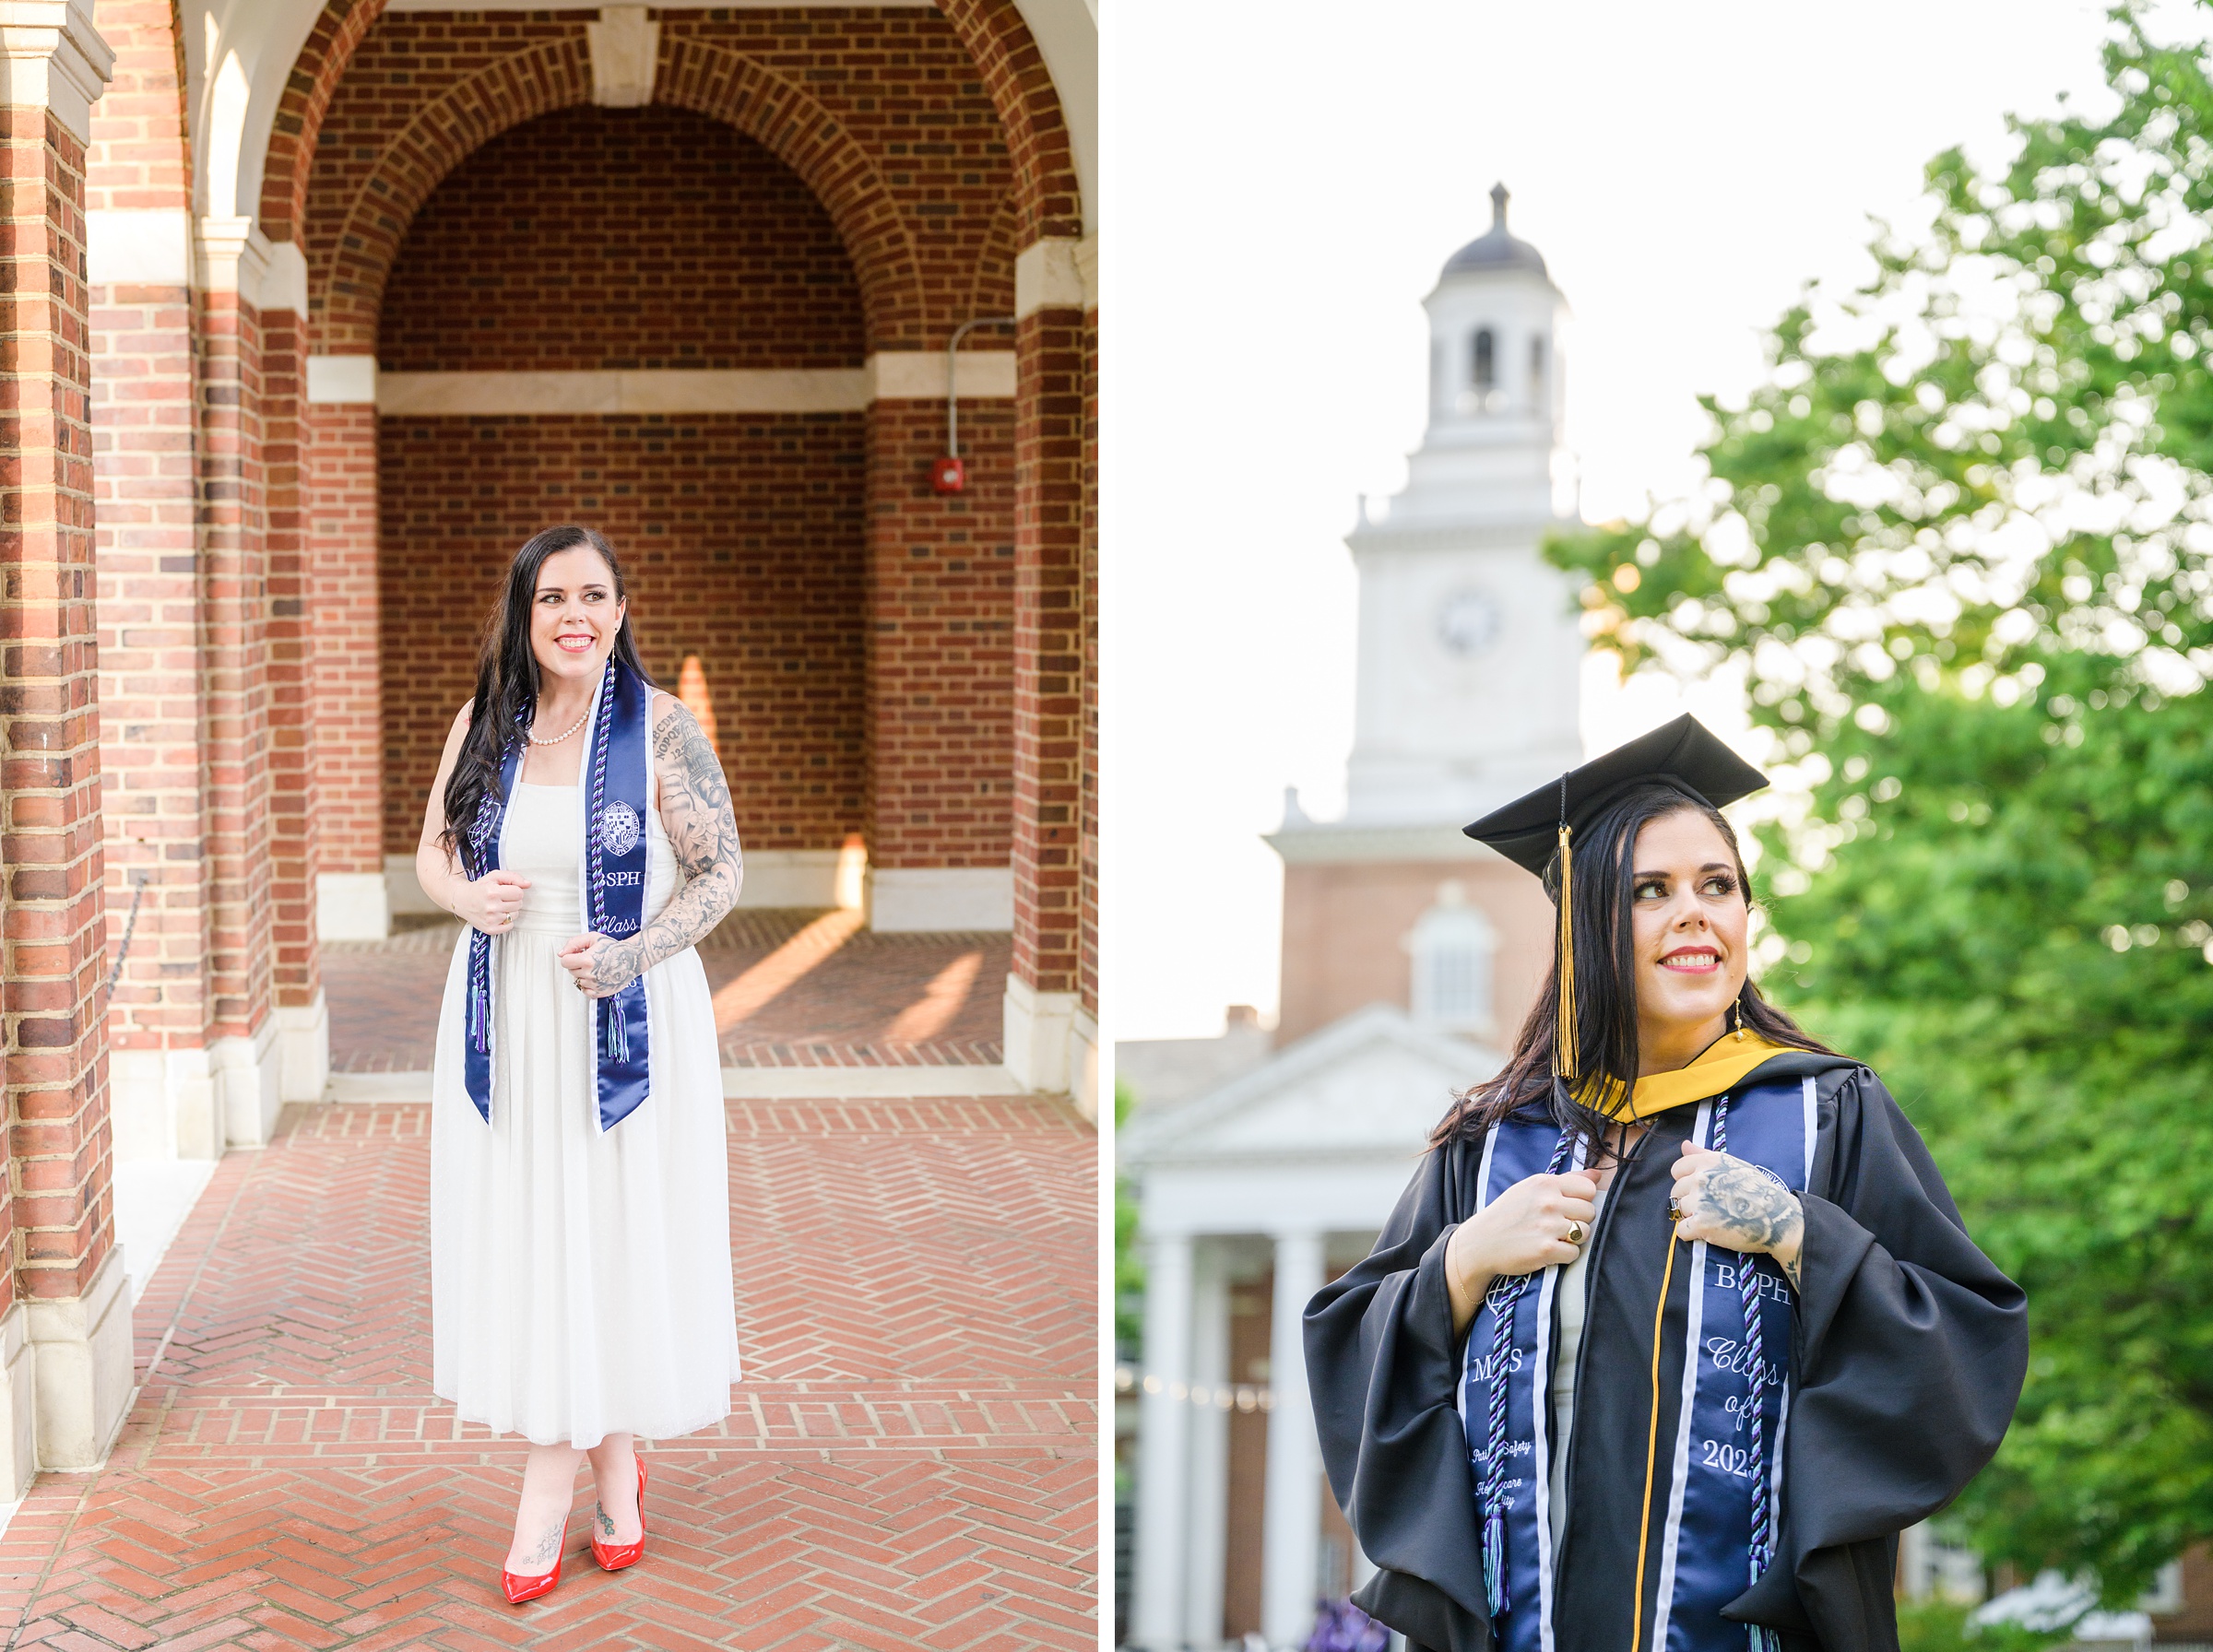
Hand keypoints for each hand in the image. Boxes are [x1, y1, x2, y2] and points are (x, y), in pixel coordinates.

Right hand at [457, 870, 530, 934]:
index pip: (519, 893)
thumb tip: (528, 884)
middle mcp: (491, 907)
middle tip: (501, 898)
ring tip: (497, 906)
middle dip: (513, 900)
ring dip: (510, 910)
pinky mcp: (490, 929)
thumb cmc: (481, 887)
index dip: (515, 890)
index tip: (506, 891)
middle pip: (519, 904)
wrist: (462, 900)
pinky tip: (497, 915)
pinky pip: (510, 926)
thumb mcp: (495, 876)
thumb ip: (513, 877)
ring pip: (515, 915)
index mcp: (492, 892)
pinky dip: (506, 921)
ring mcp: (490, 920)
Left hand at [556, 933, 640, 998]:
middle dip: (578, 965)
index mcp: (587, 960)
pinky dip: (588, 985)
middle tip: (591, 960)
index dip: (571, 956)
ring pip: (578, 981)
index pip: (565, 962)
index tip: (578, 954)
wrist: (632, 959)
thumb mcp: (593, 938)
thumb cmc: (613, 948)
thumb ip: (574, 943)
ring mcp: (595, 985)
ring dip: (584, 975)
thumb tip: (561, 954)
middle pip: (571, 971)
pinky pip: (585, 991)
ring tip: (596, 968)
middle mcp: (590, 974)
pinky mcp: (600, 992)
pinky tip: (596, 977)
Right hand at [1446, 1170, 1596, 1332]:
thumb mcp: (1531, 1188)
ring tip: (1552, 1237)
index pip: (1588, 1189)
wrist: (1481, 1243)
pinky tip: (1548, 1250)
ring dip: (1573, 1239)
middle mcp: (1548, 1202)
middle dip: (1578, 1220)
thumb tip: (1597, 1175)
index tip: (1567, 1207)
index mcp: (1544, 1183)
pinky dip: (1563, 1255)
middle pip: (1589, 1212)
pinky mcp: (1546, 1250)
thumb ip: (1566, 1180)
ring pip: (1584, 1233)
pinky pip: (1574, 1253)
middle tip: (1557, 1225)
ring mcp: (1547, 1227)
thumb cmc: (1507, 1214)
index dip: (1581, 1200)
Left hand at [1671, 1142, 1803, 1289]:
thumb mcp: (1733, 1164)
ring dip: (1691, 1216)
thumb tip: (1683, 1144)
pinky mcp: (1701, 1224)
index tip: (1699, 1189)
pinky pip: (1682, 1230)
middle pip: (1676, 1191)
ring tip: (1712, 1218)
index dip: (1686, 1181)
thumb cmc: (1758, 1190)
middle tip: (1709, 1207)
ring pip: (1679, 1210)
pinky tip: (1707, 1232)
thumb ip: (1704, 1155)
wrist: (1777, 1218)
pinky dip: (1691, 1234)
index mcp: (1708, 1162)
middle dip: (1688, 1200)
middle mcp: (1701, 1179)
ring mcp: (1700, 1202)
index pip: (1677, 1169)